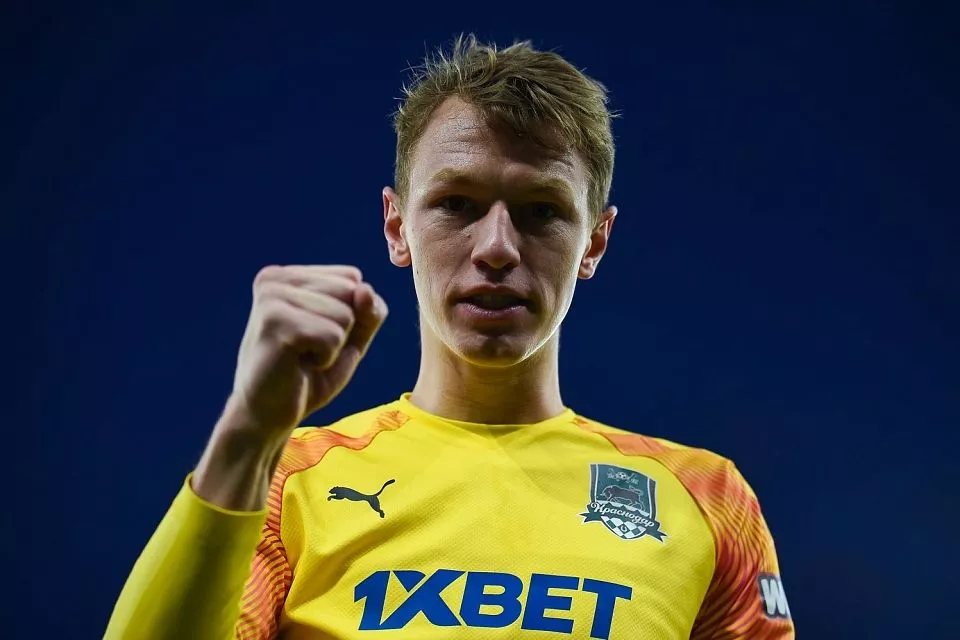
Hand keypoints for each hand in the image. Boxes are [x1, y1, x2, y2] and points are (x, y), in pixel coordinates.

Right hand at [226, 264, 387, 442]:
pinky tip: (296, 366)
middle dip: (342, 331)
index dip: (349, 317)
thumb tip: (365, 290)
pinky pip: (333, 336)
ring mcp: (272, 297)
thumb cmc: (308, 375)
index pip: (353, 278)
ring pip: (345, 315)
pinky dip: (325, 359)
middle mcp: (276, 278)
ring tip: (300, 357)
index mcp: (289, 275)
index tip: (315, 337)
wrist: (267, 416)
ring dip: (332, 347)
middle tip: (307, 350)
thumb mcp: (350, 339)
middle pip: (351, 292)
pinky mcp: (275, 322)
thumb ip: (368, 312)